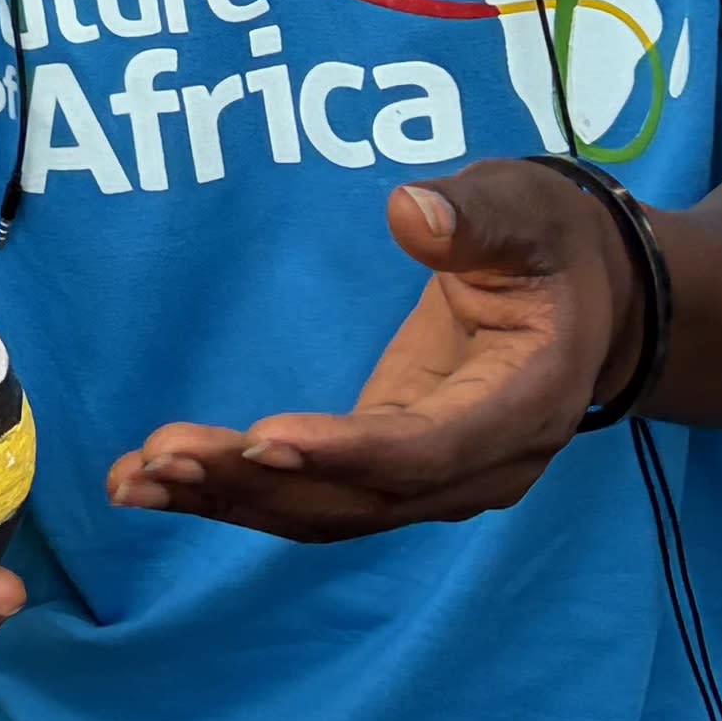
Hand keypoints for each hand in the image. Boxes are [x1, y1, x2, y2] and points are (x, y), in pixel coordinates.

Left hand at [112, 163, 621, 538]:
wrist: (588, 296)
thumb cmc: (549, 240)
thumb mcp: (525, 209)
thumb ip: (474, 216)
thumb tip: (411, 213)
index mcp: (526, 404)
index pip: (428, 448)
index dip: (347, 452)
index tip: (263, 438)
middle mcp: (482, 466)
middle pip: (361, 496)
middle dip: (257, 483)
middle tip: (161, 457)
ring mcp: (437, 481)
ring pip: (328, 512)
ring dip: (229, 500)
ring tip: (132, 481)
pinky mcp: (393, 473)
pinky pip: (313, 498)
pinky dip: (236, 495)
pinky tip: (153, 484)